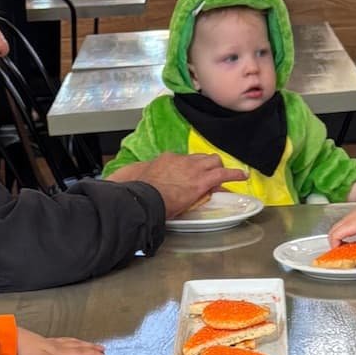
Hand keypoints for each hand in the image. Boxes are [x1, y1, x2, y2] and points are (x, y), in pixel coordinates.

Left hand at [17, 328, 105, 354]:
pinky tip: (68, 342)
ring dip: (83, 344)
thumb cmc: (25, 352)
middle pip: (78, 347)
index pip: (80, 354)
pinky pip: (64, 341)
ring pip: (72, 343)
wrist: (11, 341)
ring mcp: (51, 344)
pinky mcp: (44, 342)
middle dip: (91, 349)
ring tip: (91, 345)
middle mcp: (57, 347)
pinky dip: (71, 341)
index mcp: (59, 353)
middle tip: (102, 349)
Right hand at [109, 151, 246, 217]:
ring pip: (212, 161)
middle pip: (200, 158)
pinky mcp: (202, 181)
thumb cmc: (137, 192)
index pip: (183, 160)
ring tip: (229, 175)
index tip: (189, 176)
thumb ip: (132, 177)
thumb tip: (113, 180)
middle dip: (207, 165)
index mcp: (166, 160)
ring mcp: (192, 169)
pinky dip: (234, 174)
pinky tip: (242, 176)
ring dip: (220, 168)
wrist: (144, 196)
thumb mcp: (134, 179)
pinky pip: (223, 173)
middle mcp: (181, 160)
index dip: (189, 168)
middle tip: (211, 174)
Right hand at [328, 192, 355, 255]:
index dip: (334, 245)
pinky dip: (342, 232)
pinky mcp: (354, 215)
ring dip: (337, 237)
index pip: (334, 235)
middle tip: (340, 250)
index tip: (339, 252)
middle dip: (333, 242)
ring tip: (346, 245)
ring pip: (336, 227)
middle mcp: (348, 219)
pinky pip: (342, 225)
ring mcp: (350, 216)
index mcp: (351, 224)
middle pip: (331, 231)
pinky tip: (352, 237)